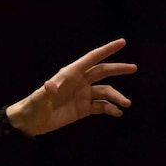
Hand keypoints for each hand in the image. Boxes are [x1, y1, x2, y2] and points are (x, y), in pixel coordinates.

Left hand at [6, 38, 136, 136]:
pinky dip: (111, 109)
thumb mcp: (38, 100)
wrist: (30, 123)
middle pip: (102, 71)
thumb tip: (50, 85)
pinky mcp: (84, 108)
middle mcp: (79, 82)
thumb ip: (45, 92)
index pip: (91, 58)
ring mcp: (82, 95)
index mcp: (69, 75)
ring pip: (105, 91)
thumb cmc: (32, 108)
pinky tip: (117, 113)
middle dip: (118, 69)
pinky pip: (102, 106)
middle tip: (134, 67)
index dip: (107, 50)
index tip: (122, 42)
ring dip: (117, 96)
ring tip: (126, 104)